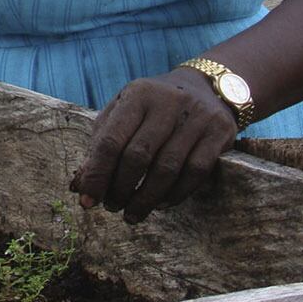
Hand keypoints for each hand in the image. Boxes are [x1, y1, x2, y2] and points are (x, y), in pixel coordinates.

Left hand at [70, 67, 238, 222]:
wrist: (206, 88)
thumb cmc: (152, 106)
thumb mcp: (124, 112)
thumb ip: (102, 143)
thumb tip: (83, 185)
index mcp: (137, 95)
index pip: (111, 140)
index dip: (98, 174)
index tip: (88, 200)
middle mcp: (167, 102)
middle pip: (138, 156)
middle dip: (121, 188)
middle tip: (112, 207)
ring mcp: (197, 117)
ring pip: (168, 168)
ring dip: (146, 198)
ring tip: (132, 213)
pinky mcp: (219, 132)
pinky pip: (196, 172)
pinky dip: (176, 194)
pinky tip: (161, 204)